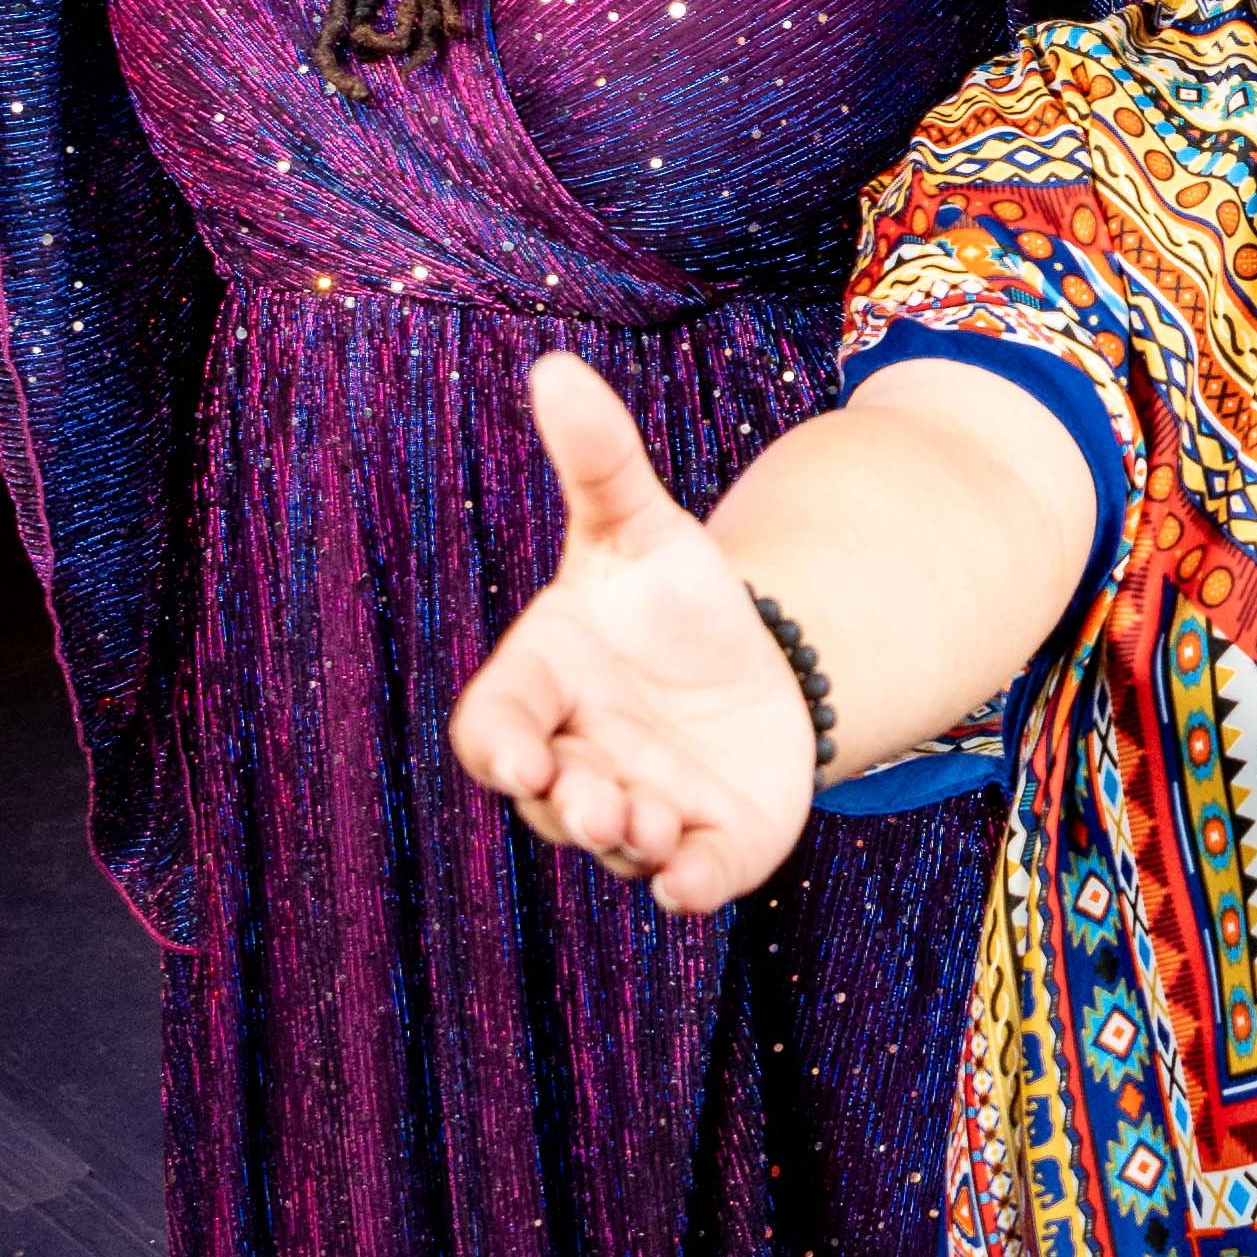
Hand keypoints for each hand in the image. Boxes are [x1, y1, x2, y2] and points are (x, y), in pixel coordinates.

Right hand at [449, 352, 819, 915]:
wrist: (760, 659)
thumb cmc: (673, 599)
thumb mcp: (641, 527)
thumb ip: (599, 464)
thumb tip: (558, 368)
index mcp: (546, 689)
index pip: (496, 727)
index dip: (502, 747)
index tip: (519, 755)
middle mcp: (580, 761)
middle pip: (552, 801)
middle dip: (572, 805)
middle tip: (600, 797)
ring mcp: (641, 810)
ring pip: (617, 844)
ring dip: (629, 840)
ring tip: (655, 820)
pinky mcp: (707, 846)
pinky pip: (686, 883)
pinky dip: (686, 887)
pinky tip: (691, 881)